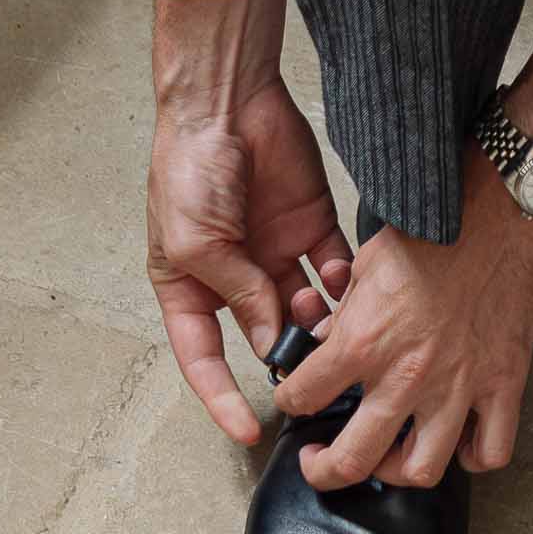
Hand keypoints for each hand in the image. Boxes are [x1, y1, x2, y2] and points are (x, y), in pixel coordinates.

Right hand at [148, 77, 352, 444]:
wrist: (227, 102)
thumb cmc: (188, 167)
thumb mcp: (197, 243)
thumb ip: (236, 293)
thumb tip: (269, 342)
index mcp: (189, 286)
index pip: (203, 358)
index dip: (223, 397)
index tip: (249, 431)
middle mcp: (235, 277)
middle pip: (263, 336)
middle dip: (287, 357)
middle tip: (310, 368)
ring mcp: (275, 253)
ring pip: (306, 310)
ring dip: (318, 322)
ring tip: (321, 316)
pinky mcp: (311, 228)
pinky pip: (334, 271)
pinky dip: (344, 285)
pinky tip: (343, 285)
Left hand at [271, 143, 532, 488]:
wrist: (499, 213)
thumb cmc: (435, 229)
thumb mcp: (365, 264)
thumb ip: (343, 314)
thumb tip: (328, 341)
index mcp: (363, 342)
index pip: (303, 398)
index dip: (290, 400)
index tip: (297, 398)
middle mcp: (407, 376)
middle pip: (353, 459)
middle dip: (325, 470)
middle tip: (321, 462)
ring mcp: (458, 387)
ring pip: (420, 470)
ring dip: (396, 471)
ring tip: (389, 457)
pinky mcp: (502, 385)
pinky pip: (489, 451)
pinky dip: (472, 456)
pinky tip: (459, 443)